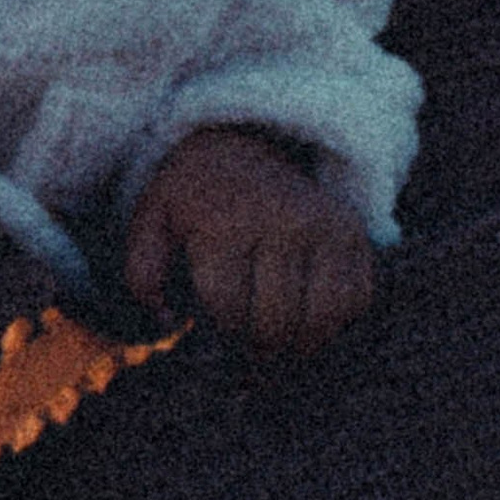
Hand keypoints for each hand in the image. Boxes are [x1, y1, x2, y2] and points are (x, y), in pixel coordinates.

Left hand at [123, 125, 377, 352]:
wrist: (243, 141)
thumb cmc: (194, 196)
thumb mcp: (152, 220)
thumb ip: (143, 273)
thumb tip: (165, 321)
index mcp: (227, 222)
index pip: (229, 308)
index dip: (221, 337)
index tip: (217, 343)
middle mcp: (282, 222)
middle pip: (276, 320)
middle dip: (258, 350)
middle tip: (248, 357)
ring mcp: (323, 225)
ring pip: (323, 316)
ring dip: (300, 345)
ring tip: (281, 348)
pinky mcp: (352, 230)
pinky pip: (356, 297)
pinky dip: (336, 321)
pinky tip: (309, 321)